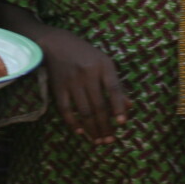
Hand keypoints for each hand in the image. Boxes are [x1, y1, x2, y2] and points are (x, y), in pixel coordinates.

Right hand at [37, 29, 128, 143]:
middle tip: (110, 140)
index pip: (114, 89)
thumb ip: (117, 84)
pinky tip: (80, 131)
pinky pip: (65, 108)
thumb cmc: (85, 54)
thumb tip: (129, 106)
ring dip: (92, 128)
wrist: (55, 43)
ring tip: (98, 140)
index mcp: (103, 66)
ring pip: (84, 110)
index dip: (118, 107)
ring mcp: (72, 81)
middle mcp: (87, 74)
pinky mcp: (58, 87)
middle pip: (99, 105)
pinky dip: (72, 122)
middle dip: (105, 125)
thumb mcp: (105, 63)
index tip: (122, 123)